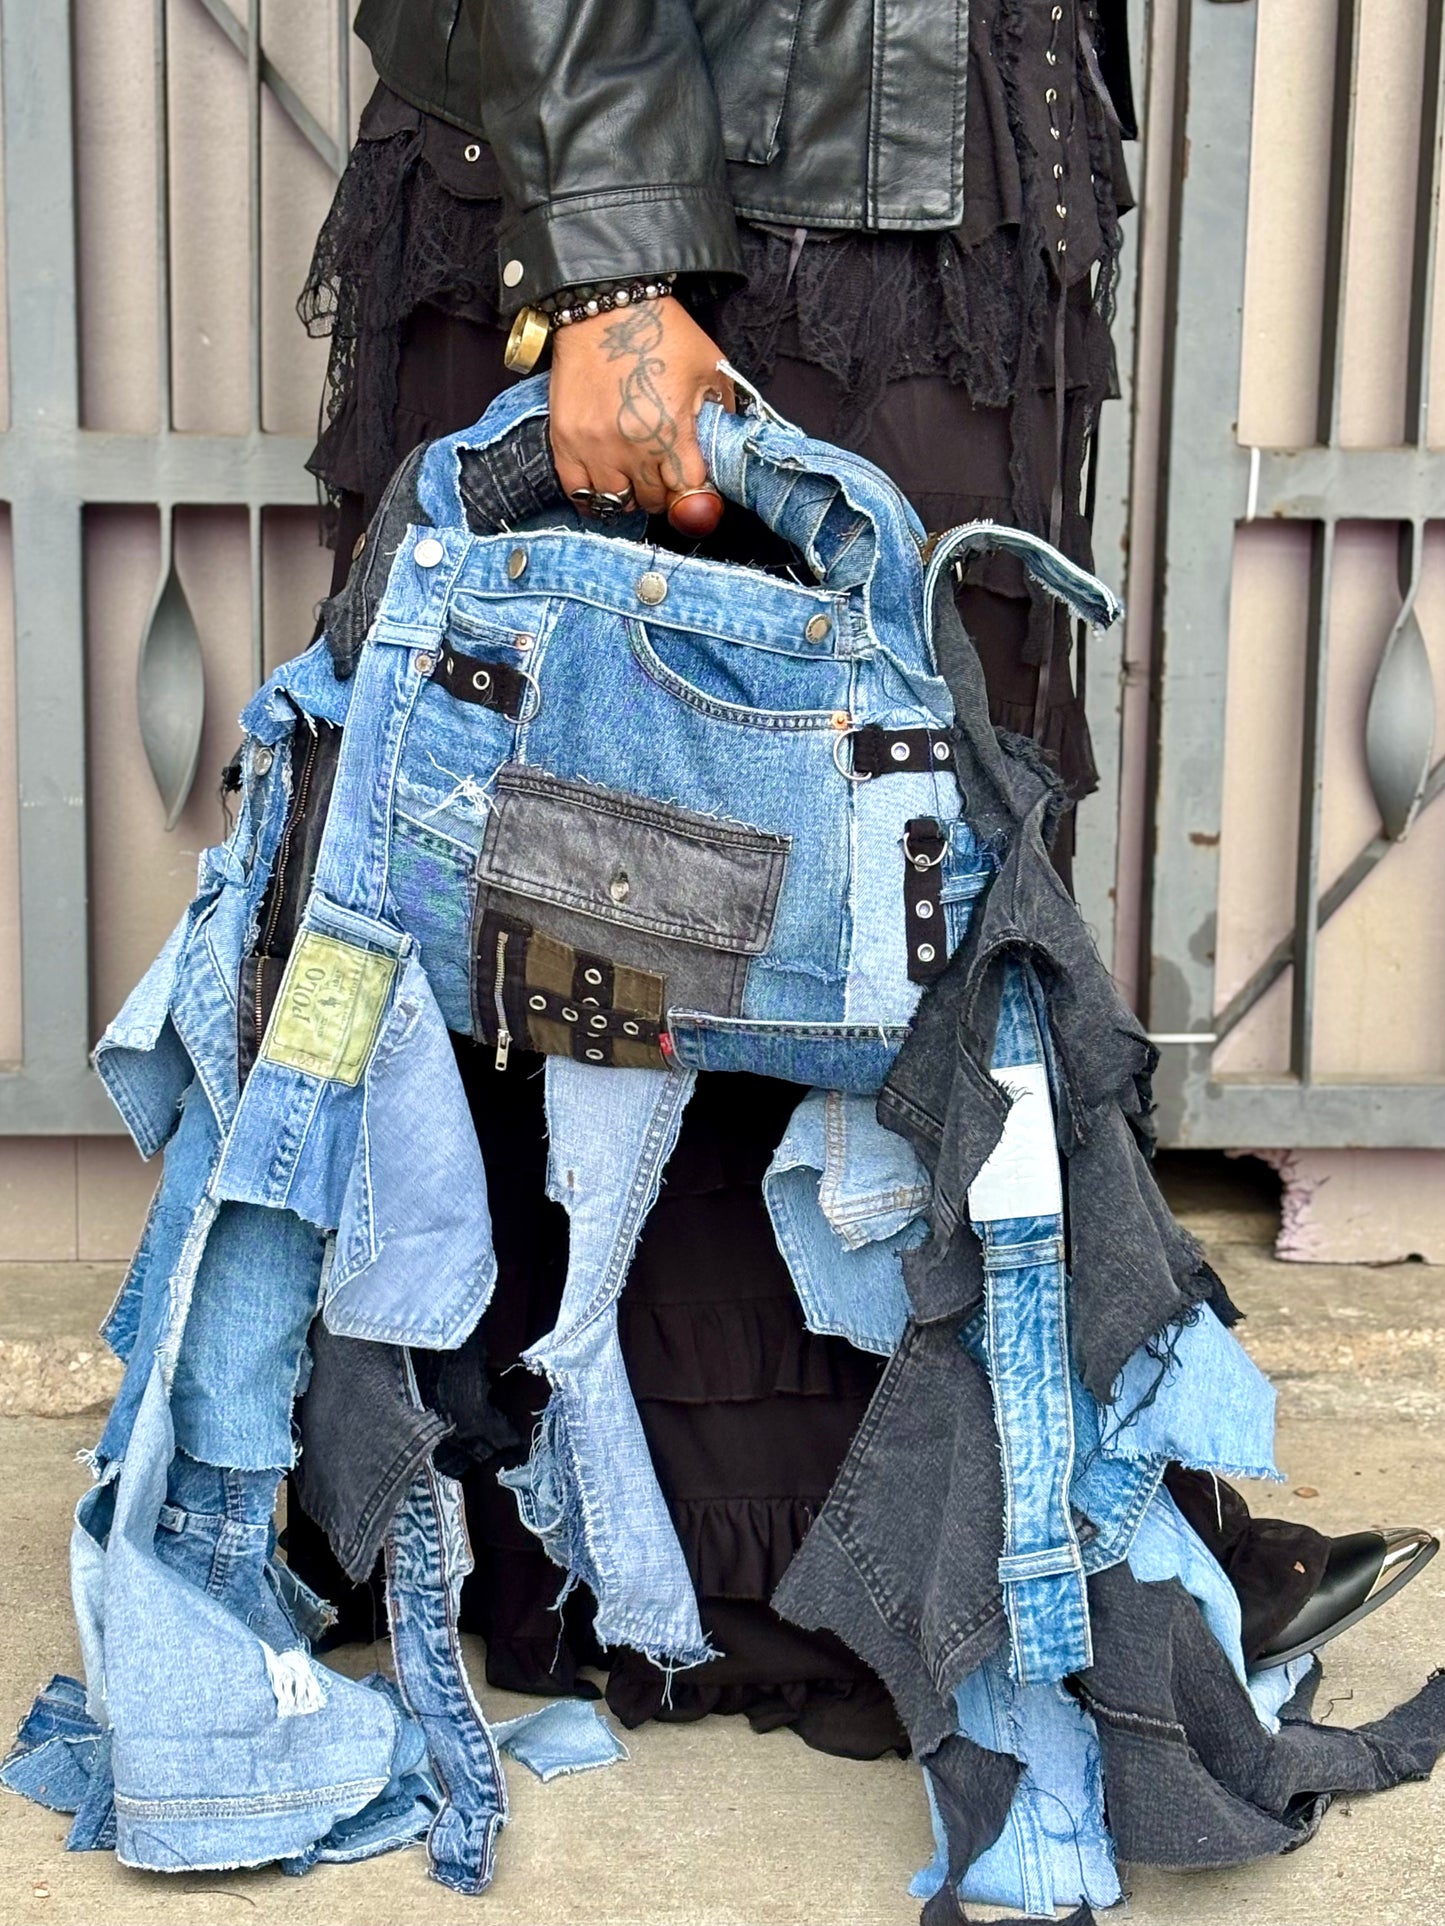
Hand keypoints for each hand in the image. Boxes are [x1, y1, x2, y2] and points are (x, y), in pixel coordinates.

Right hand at [549, 297, 733, 526]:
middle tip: (662, 471)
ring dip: (630, 494)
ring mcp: (594, 447)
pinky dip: (593, 496)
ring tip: (634, 475)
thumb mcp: (709, 367)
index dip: (694, 487)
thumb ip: (722, 411)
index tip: (690, 476)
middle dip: (663, 490)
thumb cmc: (660, 333)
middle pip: (653, 500)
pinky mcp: (565, 440)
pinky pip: (577, 492)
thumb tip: (722, 447)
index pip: (688, 490)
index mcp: (671, 431)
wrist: (605, 306)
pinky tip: (604, 485)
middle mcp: (632, 447)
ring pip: (616, 501)